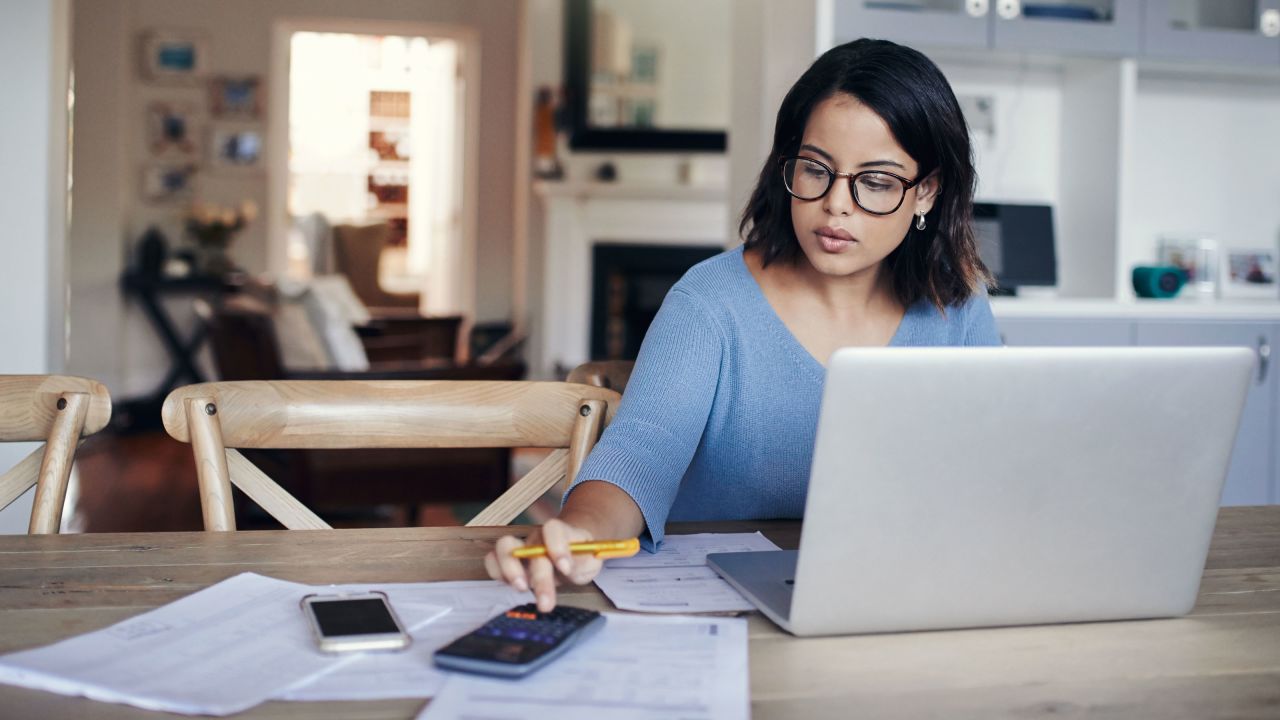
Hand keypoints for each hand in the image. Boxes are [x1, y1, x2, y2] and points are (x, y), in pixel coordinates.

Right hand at [484, 518, 603, 611]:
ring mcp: (521, 547)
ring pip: (504, 546)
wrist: (572, 552)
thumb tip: (566, 569)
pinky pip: (492, 559)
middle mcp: (538, 538)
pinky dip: (496, 572)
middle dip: (538, 576)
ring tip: (521, 588)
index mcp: (561, 533)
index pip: (554, 529)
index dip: (557, 546)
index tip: (565, 568)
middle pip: (531, 547)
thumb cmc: (581, 557)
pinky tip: (511, 586)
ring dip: (509, 569)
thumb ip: (582, 562)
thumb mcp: (591, 560)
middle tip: (545, 602)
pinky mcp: (508, 560)